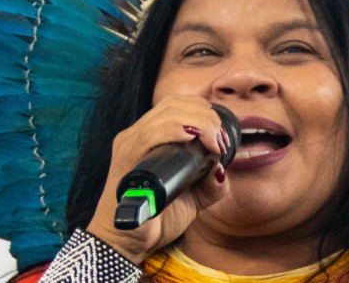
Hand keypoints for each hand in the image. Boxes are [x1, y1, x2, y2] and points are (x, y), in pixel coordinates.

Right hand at [85, 96, 228, 263]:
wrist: (127, 244)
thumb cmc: (157, 218)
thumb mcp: (194, 198)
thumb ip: (211, 183)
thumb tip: (222, 167)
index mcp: (150, 136)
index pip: (177, 105)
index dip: (203, 110)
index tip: (221, 134)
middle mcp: (136, 134)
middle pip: (174, 104)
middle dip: (205, 116)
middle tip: (220, 139)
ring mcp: (129, 145)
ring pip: (165, 114)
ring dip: (198, 122)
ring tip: (213, 142)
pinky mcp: (125, 160)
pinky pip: (148, 135)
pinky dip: (174, 129)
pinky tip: (192, 137)